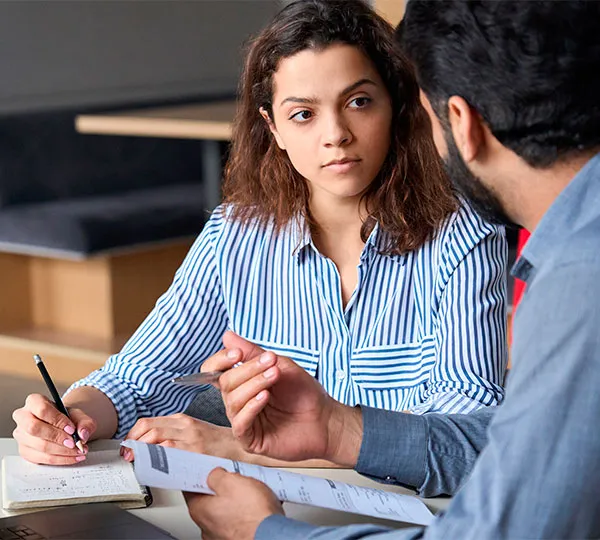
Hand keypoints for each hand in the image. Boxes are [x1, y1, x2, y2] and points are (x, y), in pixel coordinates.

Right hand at [12, 394, 94, 464]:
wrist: (63, 425)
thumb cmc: (66, 417)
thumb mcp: (79, 414)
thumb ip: (84, 422)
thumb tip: (83, 434)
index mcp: (34, 401)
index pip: (42, 410)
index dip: (57, 420)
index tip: (72, 429)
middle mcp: (23, 417)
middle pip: (34, 428)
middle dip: (57, 437)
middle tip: (74, 443)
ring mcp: (21, 435)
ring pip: (39, 446)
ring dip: (62, 451)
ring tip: (78, 450)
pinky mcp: (25, 451)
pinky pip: (41, 458)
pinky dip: (60, 459)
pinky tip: (73, 457)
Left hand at [122, 414, 241, 461]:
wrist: (241, 449)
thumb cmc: (219, 444)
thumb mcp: (194, 432)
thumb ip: (174, 435)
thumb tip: (148, 447)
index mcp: (183, 420)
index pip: (148, 422)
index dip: (132, 434)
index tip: (128, 445)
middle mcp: (185, 426)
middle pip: (148, 427)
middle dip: (132, 441)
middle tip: (127, 454)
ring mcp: (190, 438)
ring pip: (155, 438)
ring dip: (141, 450)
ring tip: (136, 460)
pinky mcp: (195, 451)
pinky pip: (169, 451)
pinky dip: (156, 457)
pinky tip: (152, 464)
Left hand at [184, 467, 282, 539]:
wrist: (272, 536)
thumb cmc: (253, 514)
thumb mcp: (231, 481)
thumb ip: (216, 475)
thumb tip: (214, 474)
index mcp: (199, 510)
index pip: (190, 488)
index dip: (198, 475)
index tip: (205, 468)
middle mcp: (206, 527)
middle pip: (208, 499)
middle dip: (221, 488)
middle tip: (234, 478)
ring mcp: (221, 535)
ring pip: (225, 510)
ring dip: (235, 501)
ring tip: (250, 493)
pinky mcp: (237, 538)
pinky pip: (238, 520)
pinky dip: (245, 512)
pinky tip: (257, 506)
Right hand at [202, 332, 362, 465]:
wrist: (324, 418)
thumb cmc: (303, 392)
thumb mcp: (279, 365)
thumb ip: (252, 352)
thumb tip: (228, 336)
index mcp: (242, 383)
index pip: (215, 370)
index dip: (221, 360)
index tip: (238, 353)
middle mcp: (238, 401)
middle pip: (225, 383)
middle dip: (247, 370)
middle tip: (271, 363)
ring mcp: (243, 421)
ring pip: (232, 401)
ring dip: (253, 384)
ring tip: (274, 376)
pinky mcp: (250, 440)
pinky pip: (240, 423)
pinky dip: (251, 406)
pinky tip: (265, 397)